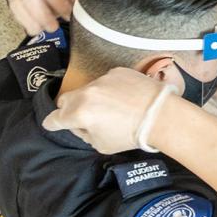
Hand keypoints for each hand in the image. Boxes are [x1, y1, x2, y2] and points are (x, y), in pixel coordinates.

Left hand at [8, 0, 95, 34]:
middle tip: (54, 26)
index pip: (16, 3)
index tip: (39, 30)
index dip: (27, 19)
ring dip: (61, 8)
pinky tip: (77, 3)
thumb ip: (38, 14)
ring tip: (70, 15)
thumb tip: (37, 30)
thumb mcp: (46, 4)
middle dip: (42, 16)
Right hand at [42, 68, 171, 153]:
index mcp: (79, 113)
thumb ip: (84, 134)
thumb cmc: (132, 134)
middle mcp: (87, 93)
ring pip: (87, 89)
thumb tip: (80, 125)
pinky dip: (110, 89)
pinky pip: (106, 81)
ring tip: (112, 108)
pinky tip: (124, 98)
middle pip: (66, 100)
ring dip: (92, 98)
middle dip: (70, 109)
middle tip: (84, 117)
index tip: (55, 124)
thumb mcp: (101, 145)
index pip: (54, 118)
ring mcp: (103, 79)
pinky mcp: (118, 71)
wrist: (162, 115)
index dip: (54, 123)